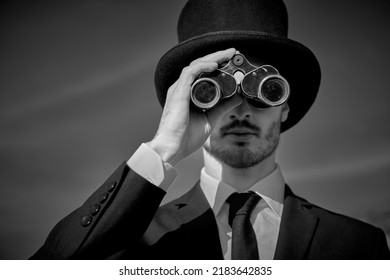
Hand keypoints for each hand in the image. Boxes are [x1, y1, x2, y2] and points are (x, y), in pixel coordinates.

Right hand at [147, 48, 241, 165]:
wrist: (173, 148)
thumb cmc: (186, 137)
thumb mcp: (210, 118)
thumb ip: (223, 107)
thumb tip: (238, 97)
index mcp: (189, 93)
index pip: (203, 72)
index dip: (218, 63)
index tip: (233, 60)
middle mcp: (183, 88)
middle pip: (200, 65)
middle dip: (218, 56)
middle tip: (233, 52)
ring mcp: (179, 89)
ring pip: (196, 65)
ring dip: (213, 58)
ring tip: (228, 54)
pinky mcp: (178, 92)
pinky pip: (190, 72)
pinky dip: (203, 66)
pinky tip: (215, 65)